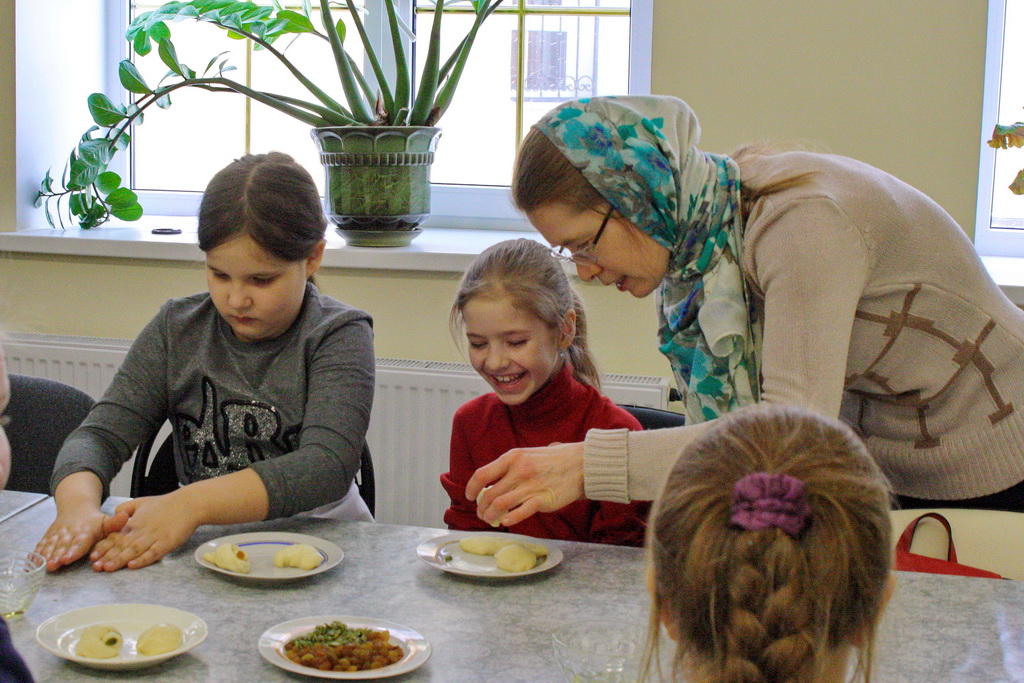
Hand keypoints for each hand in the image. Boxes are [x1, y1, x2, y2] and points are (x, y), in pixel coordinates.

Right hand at [35, 507, 124, 571]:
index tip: (69, 558)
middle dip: (58, 556)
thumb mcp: (106, 521)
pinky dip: (38, 552)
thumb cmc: (94, 521)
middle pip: (63, 546)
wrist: (76, 507)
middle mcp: (70, 533)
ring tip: (45, 565)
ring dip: (48, 556)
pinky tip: (33, 561)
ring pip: (52, 546)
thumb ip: (116, 523)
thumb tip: (126, 516)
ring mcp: (58, 535)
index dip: (74, 550)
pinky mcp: (49, 536)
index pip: (80, 542)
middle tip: (55, 565)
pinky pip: (43, 544)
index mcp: (85, 531)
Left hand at [89, 494, 199, 570]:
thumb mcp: (141, 501)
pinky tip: (133, 566)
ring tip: (108, 568)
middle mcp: (142, 531)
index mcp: (134, 523)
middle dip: (108, 557)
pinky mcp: (166, 543)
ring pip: (134, 550)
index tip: (92, 556)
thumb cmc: (166, 504)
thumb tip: (114, 515)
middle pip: (122, 545)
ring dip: (120, 560)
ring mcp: (154, 537)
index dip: (103, 546)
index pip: (115, 536)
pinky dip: (142, 560)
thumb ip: (125, 508)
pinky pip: (153, 553)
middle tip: (96, 567)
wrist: (188, 504)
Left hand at [466, 441, 585, 526]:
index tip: (470, 496)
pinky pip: (520, 512)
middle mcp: (519, 471)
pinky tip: (506, 521)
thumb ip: (509, 467)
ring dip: (491, 516)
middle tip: (482, 514)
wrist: (581, 463)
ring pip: (500, 505)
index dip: (471, 488)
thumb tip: (490, 484)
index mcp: (512, 457)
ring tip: (491, 520)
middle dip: (481, 508)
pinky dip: (509, 519)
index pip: (482, 475)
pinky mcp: (543, 500)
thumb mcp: (527, 454)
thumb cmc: (553, 460)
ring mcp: (531, 486)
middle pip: (489, 495)